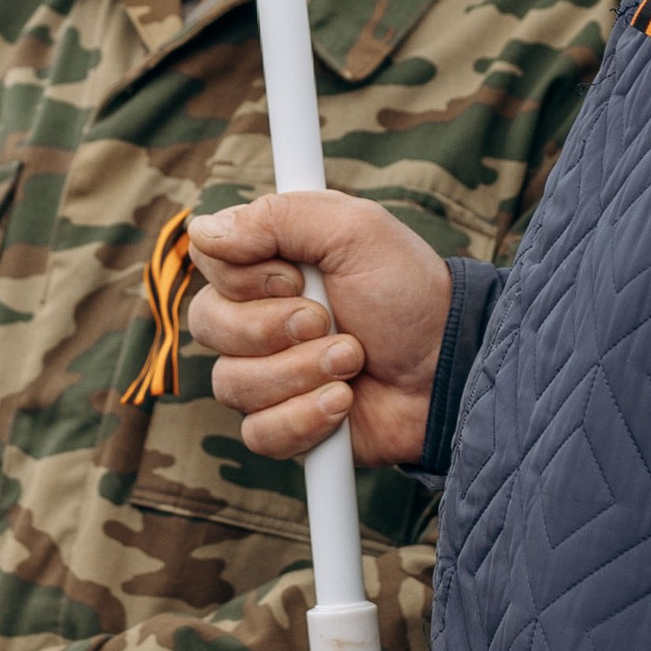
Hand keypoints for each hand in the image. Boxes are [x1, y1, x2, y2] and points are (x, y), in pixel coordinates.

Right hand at [185, 194, 451, 471]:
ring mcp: (268, 375)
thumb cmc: (408, 293)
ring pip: (231, 384)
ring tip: (352, 361)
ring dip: (300, 373)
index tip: (298, 277)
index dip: (247, 277)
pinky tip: (343, 404)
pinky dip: (303, 418)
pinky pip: (257, 433)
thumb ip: (278, 217)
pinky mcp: (284, 426)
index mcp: (269, 265)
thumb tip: (202, 231)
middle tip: (330, 322)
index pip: (209, 265)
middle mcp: (258, 318)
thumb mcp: (354, 229)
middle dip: (275, 329)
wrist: (448, 368)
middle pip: (207, 325)